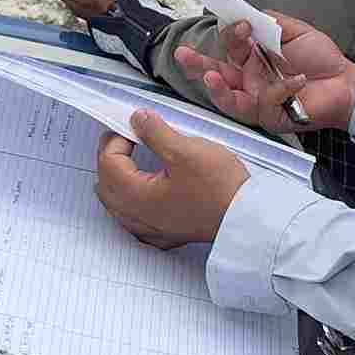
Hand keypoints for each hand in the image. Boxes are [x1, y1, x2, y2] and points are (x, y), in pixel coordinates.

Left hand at [94, 112, 247, 247]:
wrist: (248, 217)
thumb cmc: (220, 188)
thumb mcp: (185, 149)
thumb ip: (155, 132)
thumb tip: (138, 120)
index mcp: (138, 196)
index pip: (108, 164)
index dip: (114, 139)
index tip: (129, 126)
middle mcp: (141, 217)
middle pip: (106, 187)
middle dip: (110, 160)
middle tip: (123, 140)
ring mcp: (155, 230)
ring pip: (118, 208)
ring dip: (116, 184)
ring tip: (127, 165)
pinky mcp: (170, 235)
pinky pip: (137, 224)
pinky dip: (132, 207)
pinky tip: (142, 199)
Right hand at [174, 12, 354, 137]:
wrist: (346, 84)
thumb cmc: (321, 60)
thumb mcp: (294, 32)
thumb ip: (269, 22)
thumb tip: (245, 14)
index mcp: (253, 58)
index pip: (229, 47)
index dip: (230, 34)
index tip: (238, 24)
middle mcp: (249, 80)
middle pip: (217, 74)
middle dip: (197, 65)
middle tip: (182, 54)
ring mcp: (257, 100)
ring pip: (229, 98)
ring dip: (217, 88)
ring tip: (210, 77)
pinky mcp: (271, 117)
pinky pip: (266, 104)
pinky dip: (280, 89)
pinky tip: (296, 78)